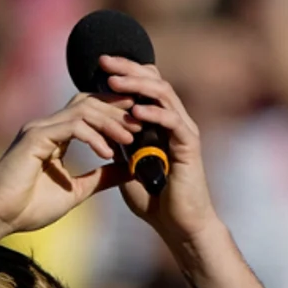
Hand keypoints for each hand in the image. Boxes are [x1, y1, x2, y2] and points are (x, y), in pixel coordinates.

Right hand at [0, 93, 133, 235]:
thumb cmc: (27, 208)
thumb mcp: (75, 192)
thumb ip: (100, 178)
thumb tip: (127, 170)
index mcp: (55, 136)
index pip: (90, 111)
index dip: (116, 114)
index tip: (140, 127)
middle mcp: (47, 126)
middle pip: (90, 102)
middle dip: (119, 110)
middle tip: (143, 125)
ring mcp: (40, 128)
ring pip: (84, 109)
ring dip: (110, 121)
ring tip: (129, 139)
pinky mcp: (35, 137)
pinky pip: (72, 125)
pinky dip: (93, 136)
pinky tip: (107, 152)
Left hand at [98, 55, 219, 240]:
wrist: (179, 226)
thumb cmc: (155, 200)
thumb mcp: (128, 167)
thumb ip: (119, 145)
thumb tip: (97, 129)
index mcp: (160, 123)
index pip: (144, 85)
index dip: (124, 72)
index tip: (98, 66)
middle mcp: (174, 121)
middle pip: (154, 81)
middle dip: (128, 69)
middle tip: (103, 61)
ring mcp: (184, 131)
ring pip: (163, 94)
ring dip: (137, 86)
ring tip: (114, 82)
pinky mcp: (189, 146)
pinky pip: (173, 121)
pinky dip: (153, 114)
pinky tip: (135, 111)